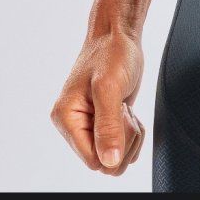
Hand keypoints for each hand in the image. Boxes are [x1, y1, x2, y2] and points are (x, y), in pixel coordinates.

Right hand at [50, 29, 144, 173]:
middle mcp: (75, 125)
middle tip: (123, 110)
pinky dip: (132, 134)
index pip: (92, 160)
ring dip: (130, 136)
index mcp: (66, 118)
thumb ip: (108, 126)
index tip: (119, 117)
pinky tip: (128, 112)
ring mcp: (90, 126)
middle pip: (105, 163)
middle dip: (124, 141)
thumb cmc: (111, 53)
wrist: (119, 36)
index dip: (113, 147)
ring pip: (115, 158)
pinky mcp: (105, 124)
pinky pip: (121, 148)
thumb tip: (109, 162)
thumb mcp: (109, 87)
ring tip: (125, 108)